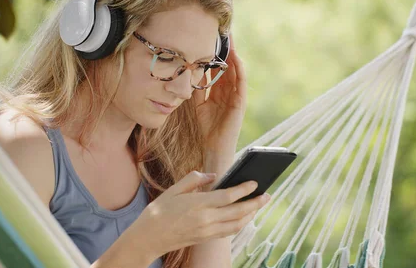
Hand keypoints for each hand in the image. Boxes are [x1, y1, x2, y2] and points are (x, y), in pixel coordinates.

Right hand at [126, 171, 269, 258]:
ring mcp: (206, 231)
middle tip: (268, 195)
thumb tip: (212, 176)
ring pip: (236, 224)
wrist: (147, 238)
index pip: (228, 196)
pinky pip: (229, 232)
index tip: (255, 183)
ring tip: (259, 205)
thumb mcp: (173, 189)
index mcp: (197, 204)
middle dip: (255, 203)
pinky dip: (240, 224)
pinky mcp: (205, 239)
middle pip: (238, 212)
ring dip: (251, 215)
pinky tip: (244, 217)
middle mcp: (205, 220)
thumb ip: (194, 179)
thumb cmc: (158, 211)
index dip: (244, 190)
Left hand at [194, 34, 246, 163]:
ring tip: (230, 39)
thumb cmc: (207, 129)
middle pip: (229, 65)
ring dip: (234, 54)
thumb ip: (197, 88)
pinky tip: (236, 58)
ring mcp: (236, 96)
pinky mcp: (240, 103)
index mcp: (219, 91)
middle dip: (226, 49)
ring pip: (237, 70)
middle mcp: (229, 91)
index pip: (219, 67)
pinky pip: (241, 83)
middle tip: (222, 30)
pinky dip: (240, 70)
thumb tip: (190, 72)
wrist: (214, 148)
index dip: (215, 53)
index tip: (210, 37)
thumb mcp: (198, 104)